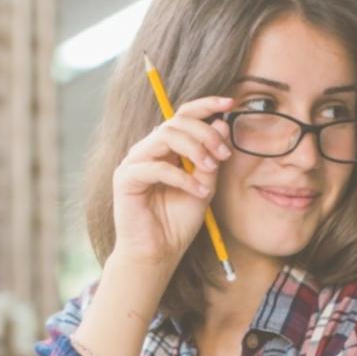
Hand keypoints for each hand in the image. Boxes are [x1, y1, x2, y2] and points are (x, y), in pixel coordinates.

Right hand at [110, 96, 234, 268]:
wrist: (158, 253)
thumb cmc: (178, 222)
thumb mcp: (204, 185)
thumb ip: (211, 157)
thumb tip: (221, 124)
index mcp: (166, 148)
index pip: (183, 116)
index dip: (206, 105)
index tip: (231, 103)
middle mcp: (148, 150)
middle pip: (176, 122)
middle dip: (205, 134)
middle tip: (224, 155)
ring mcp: (134, 162)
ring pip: (165, 136)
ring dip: (194, 149)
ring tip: (211, 169)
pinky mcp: (126, 178)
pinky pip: (156, 167)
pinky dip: (182, 177)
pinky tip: (197, 192)